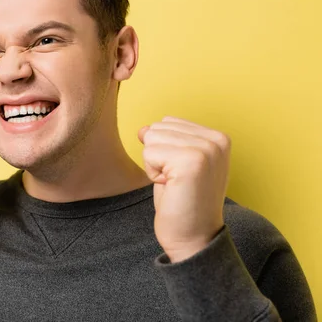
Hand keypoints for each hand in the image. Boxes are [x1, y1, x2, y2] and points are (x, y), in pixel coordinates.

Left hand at [138, 116, 230, 261]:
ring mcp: (206, 149)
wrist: (194, 238)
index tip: (181, 173)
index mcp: (218, 137)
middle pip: (158, 128)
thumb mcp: (175, 163)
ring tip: (175, 184)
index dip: (165, 150)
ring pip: (151, 138)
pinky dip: (152, 173)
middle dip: (158, 156)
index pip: (168, 122)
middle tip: (177, 181)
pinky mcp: (191, 161)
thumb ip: (164, 141)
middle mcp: (217, 139)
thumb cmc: (183, 202)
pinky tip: (171, 188)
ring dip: (155, 165)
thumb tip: (143, 129)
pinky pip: (149, 153)